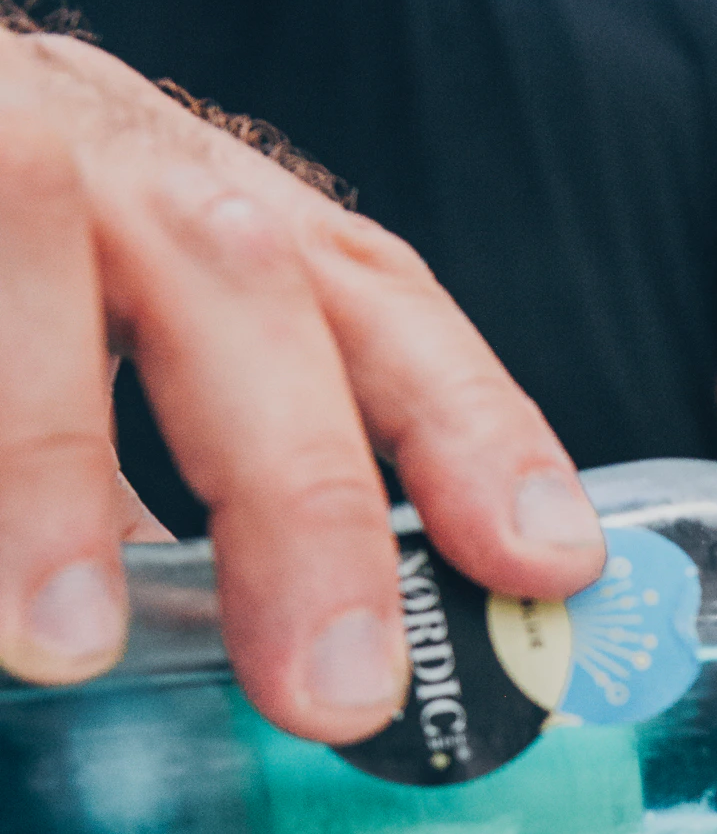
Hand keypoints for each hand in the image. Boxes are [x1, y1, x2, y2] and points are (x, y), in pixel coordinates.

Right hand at [0, 27, 605, 739]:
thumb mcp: (100, 336)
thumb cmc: (8, 282)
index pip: (367, 294)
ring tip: (59, 638)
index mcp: (189, 197)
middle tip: (332, 691)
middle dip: (299, 491)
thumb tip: (323, 693)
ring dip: (43, 455)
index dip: (471, 424)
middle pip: (235, 284)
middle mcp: (86, 140)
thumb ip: (197, 484)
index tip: (546, 565)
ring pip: (25, 236)